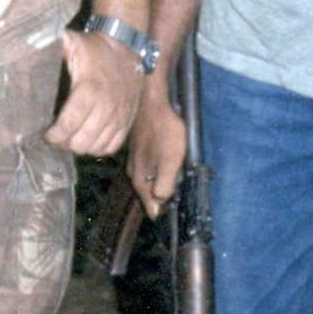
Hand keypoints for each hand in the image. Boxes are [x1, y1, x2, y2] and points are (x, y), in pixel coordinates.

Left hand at [46, 29, 144, 156]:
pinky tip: (88, 139)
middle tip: (57, 136)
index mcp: (89, 89)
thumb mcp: (72, 43)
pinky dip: (98, 147)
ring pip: (97, 147)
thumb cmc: (94, 48)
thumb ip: (52, 49)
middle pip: (82, 141)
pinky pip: (112, 146)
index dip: (56, 135)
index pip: (70, 124)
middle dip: (66, 142)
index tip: (47, 133)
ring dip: (81, 146)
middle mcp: (107, 106)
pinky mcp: (128, 120)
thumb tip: (28, 48)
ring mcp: (119, 116)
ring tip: (71, 138)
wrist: (127, 47)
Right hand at [127, 86, 187, 218]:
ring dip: (159, 185)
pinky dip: (157, 172)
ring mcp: (134, 161)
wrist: (151, 102)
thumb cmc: (163, 131)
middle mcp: (134, 174)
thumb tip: (160, 204)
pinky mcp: (138, 150)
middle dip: (161, 199)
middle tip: (178, 198)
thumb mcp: (170, 162)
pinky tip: (166, 166)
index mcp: (141, 180)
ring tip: (175, 183)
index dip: (164, 211)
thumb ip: (165, 185)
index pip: (151, 208)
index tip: (176, 210)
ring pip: (148, 181)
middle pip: (148, 195)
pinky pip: (148, 169)